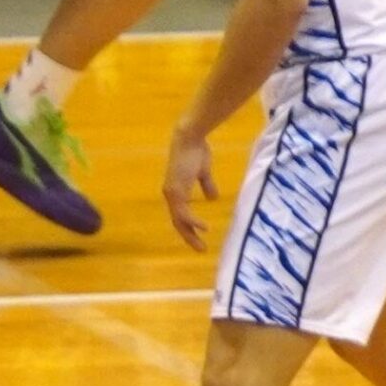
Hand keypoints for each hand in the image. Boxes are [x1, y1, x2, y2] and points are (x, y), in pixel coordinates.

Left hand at [162, 121, 217, 248]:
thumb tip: (213, 198)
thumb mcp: (203, 171)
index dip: (190, 227)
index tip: (201, 237)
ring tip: (201, 245)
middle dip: (189, 236)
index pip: (181, 215)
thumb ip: (206, 185)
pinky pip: (184, 213)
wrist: (189, 137)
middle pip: (178, 222)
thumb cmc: (196, 150)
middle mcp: (171, 195)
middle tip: (201, 249)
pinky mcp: (176, 191)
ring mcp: (172, 194)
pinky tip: (204, 228)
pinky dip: (194, 222)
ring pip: (180, 221)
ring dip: (191, 234)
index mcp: (176, 191)